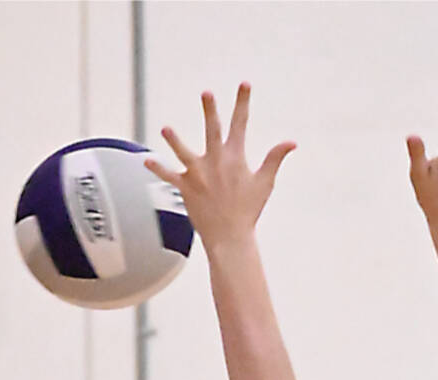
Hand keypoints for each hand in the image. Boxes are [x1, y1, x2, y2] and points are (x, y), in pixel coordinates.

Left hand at [145, 84, 294, 251]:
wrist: (229, 237)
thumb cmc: (248, 210)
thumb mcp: (265, 182)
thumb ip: (275, 158)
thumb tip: (292, 141)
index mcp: (235, 157)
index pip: (240, 123)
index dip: (243, 102)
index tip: (244, 83)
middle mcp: (215, 162)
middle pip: (212, 130)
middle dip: (210, 110)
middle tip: (206, 92)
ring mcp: (198, 175)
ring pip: (184, 152)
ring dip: (174, 140)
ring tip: (165, 128)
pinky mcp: (185, 189)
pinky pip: (168, 177)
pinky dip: (157, 169)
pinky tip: (145, 161)